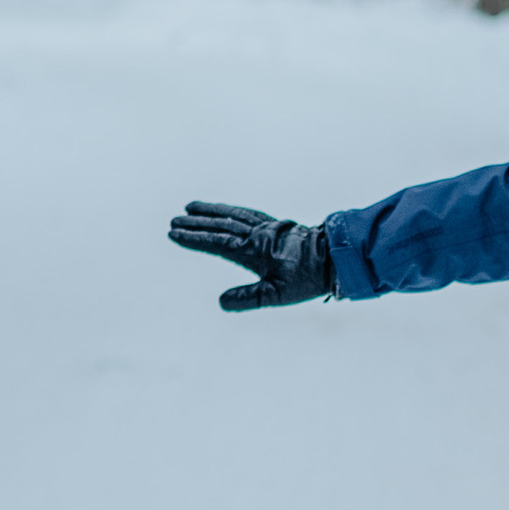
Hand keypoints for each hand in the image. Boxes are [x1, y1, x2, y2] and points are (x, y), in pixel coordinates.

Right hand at [168, 200, 334, 309]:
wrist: (335, 258)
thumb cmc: (306, 279)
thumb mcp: (276, 295)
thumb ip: (247, 298)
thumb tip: (220, 302)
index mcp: (253, 251)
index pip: (216, 243)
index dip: (194, 238)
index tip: (173, 233)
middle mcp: (257, 235)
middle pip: (220, 226)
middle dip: (196, 224)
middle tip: (173, 220)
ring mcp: (267, 227)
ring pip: (233, 215)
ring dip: (211, 211)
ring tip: (191, 207)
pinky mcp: (277, 225)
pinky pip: (248, 213)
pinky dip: (232, 210)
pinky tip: (226, 210)